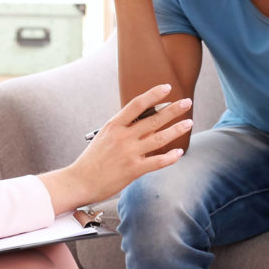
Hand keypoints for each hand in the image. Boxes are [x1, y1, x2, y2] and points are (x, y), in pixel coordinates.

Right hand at [57, 84, 192, 207]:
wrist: (79, 181)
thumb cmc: (93, 158)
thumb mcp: (104, 135)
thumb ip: (124, 127)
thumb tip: (147, 118)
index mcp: (114, 125)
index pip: (137, 104)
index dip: (154, 94)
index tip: (167, 88)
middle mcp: (123, 137)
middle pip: (153, 119)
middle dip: (173, 109)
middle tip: (187, 102)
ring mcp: (129, 153)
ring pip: (159, 138)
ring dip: (176, 129)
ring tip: (189, 122)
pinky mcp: (133, 170)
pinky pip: (157, 161)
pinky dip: (170, 157)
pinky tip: (179, 152)